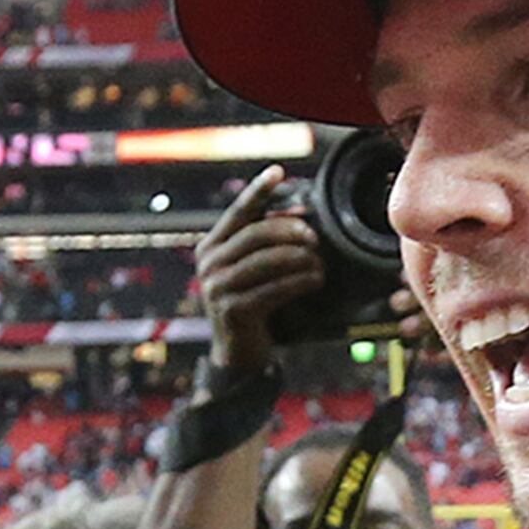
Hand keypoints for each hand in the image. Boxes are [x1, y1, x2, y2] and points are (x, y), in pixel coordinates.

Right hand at [195, 165, 324, 373]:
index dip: (258, 190)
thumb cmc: (252, 306)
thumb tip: (300, 215)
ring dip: (299, 258)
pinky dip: (299, 281)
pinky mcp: (233, 311)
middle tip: (314, 237)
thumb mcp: (250, 270)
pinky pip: (273, 288)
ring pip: (266, 260)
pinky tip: (314, 279)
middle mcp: (209, 264)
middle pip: (255, 234)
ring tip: (318, 263)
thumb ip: (263, 245)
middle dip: (290, 230)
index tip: (278, 172)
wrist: (238, 355)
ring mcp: (217, 288)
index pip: (238, 212)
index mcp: (211, 247)